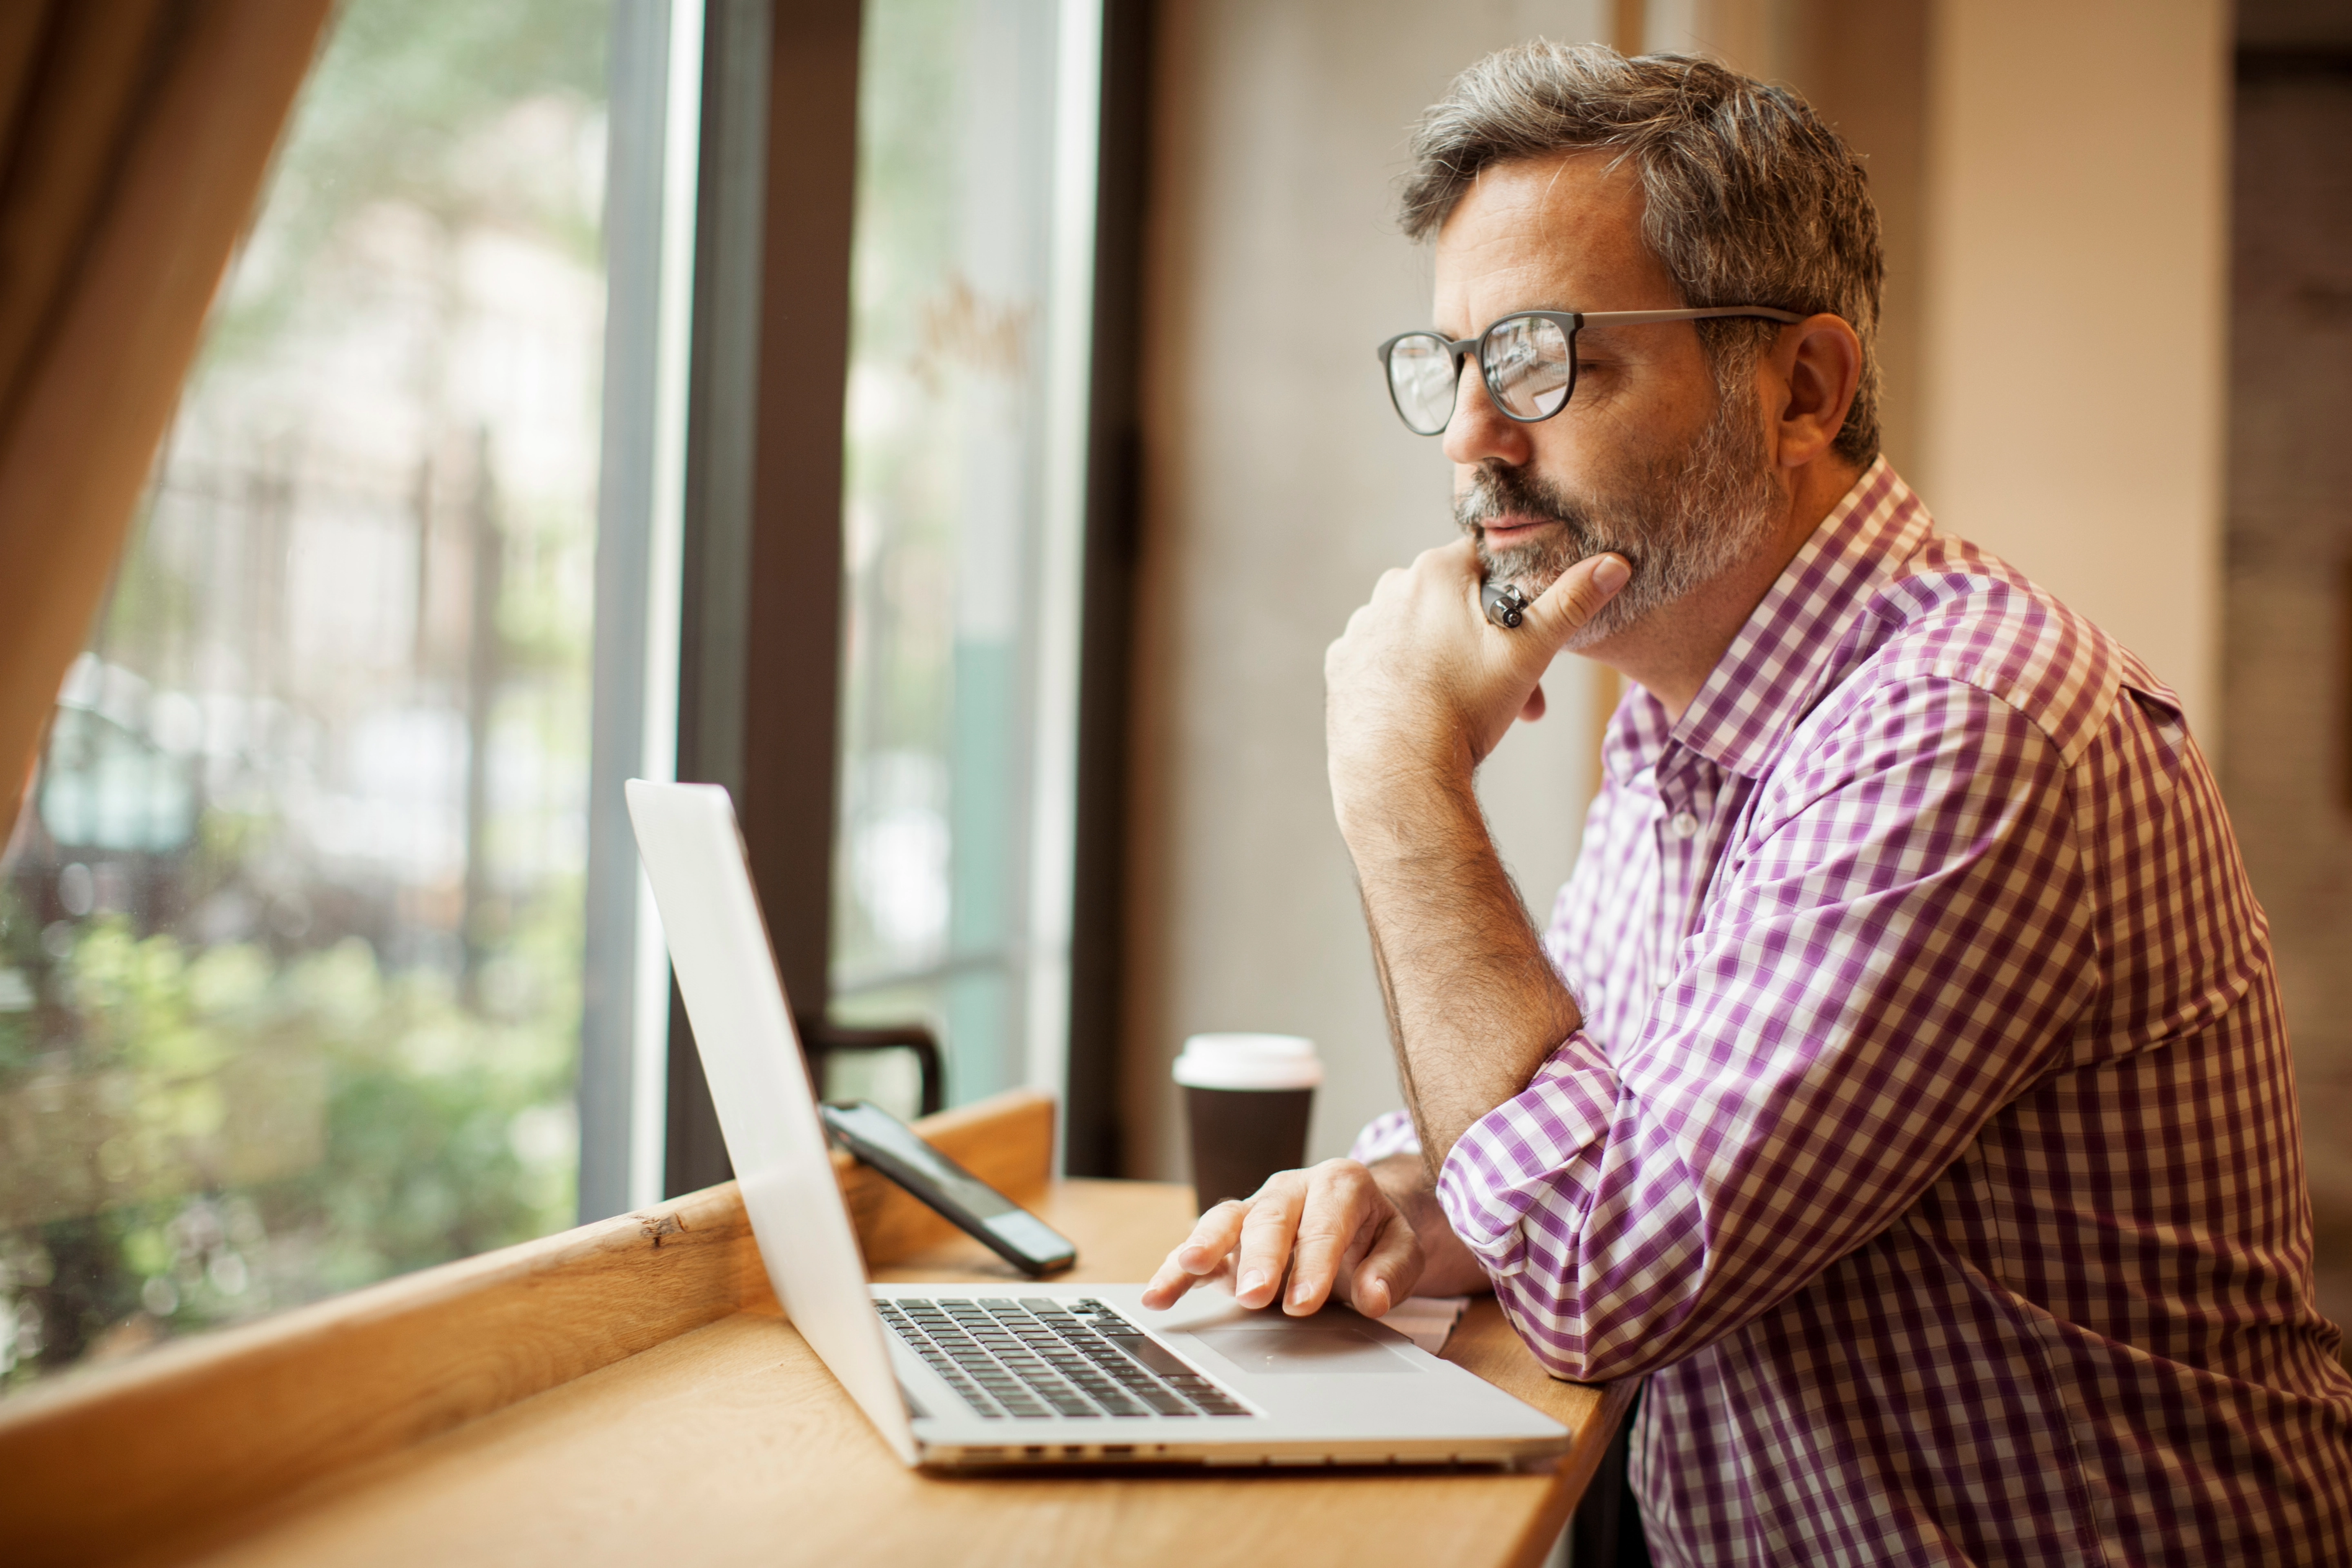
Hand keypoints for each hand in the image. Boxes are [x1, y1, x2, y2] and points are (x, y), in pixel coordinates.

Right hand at [1140, 1159, 1423, 1317]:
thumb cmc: (1374, 1234)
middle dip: (1261, 1257)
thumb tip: (1373, 1298)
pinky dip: (1176, 1268)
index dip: (1315, 1262)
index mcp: (1339, 1184)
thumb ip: (1392, 1270)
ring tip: (1190, 1268)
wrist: (1355, 1218)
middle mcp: (1291, 1189)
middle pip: (1271, 1217)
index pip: (1325, 1223)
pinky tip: (1157, 1293)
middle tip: (1254, 1294)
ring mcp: (1255, 1209)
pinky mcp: (1229, 1236)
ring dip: (1207, 1245)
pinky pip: (1198, 1246)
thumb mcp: (1402, 1248)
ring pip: (1226, 1218)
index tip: (1305, 1303)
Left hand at [1324, 540, 1627, 823]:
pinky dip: (1408, 677)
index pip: (1489, 565)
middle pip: (1455, 602)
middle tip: (1508, 691)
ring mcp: (1361, 627)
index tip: (1527, 644)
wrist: (1397, 772)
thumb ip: (1571, 602)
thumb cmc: (1465, 709)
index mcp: (1435, 571)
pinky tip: (1423, 709)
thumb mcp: (1529, 652)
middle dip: (1488, 642)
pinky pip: (1385, 658)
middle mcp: (1390, 588)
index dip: (1517, 602)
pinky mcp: (1342, 664)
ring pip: (1421, 631)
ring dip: (1449, 659)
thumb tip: (1615, 562)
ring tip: (1467, 707)